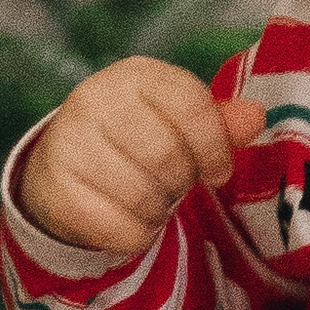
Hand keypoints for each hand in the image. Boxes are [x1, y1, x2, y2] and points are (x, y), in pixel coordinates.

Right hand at [16, 57, 263, 258]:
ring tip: (148, 201)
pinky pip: (118, 227)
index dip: (215, 146)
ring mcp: (67, 140)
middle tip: (171, 186)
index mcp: (134, 74)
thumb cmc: (136, 142)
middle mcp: (94, 98)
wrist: (63, 169)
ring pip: (143, 194)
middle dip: (181, 182)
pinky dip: (135, 235)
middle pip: (168, 154)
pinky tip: (127, 221)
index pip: (191, 105)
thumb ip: (218, 122)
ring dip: (158, 211)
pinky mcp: (53, 186)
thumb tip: (256, 115)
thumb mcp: (178, 124)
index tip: (218, 171)